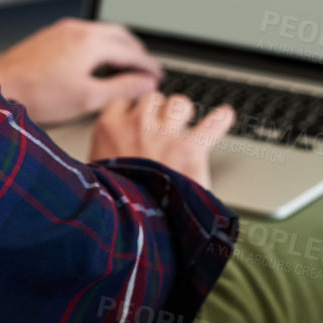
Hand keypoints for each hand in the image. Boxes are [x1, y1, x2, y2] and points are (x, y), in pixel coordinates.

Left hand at [0, 17, 161, 125]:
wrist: (0, 86)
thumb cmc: (38, 95)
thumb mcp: (88, 99)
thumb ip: (122, 89)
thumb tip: (147, 84)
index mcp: (90, 43)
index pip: (131, 51)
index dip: (148, 65)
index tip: (158, 76)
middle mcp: (78, 30)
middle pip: (120, 35)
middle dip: (137, 51)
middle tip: (147, 68)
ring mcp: (63, 30)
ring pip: (102, 31)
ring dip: (119, 45)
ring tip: (127, 63)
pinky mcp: (51, 35)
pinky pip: (86, 33)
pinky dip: (101, 44)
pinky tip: (98, 59)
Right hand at [88, 92, 234, 190]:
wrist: (131, 222)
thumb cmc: (112, 200)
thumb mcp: (96, 172)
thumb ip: (104, 156)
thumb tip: (109, 158)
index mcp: (109, 129)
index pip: (121, 103)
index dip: (131, 110)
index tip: (135, 116)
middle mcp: (137, 124)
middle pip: (152, 99)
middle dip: (159, 109)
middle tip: (163, 122)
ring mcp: (165, 134)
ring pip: (178, 103)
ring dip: (183, 112)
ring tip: (187, 119)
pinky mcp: (190, 149)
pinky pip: (212, 124)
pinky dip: (221, 120)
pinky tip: (225, 115)